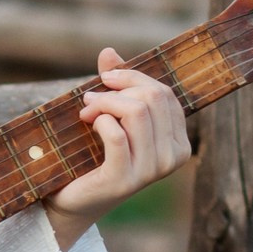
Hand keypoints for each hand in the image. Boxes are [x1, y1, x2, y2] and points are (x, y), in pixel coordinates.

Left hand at [43, 47, 192, 249]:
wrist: (73, 200)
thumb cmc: (94, 156)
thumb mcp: (108, 116)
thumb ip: (114, 85)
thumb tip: (109, 52)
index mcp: (178, 142)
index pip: (165, 94)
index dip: (134, 78)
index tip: (105, 80)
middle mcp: (173, 157)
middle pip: (152, 98)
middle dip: (117, 89)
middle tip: (89, 98)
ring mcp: (152, 171)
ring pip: (136, 112)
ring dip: (104, 103)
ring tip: (85, 111)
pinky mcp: (125, 179)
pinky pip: (116, 134)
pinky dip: (100, 121)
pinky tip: (89, 125)